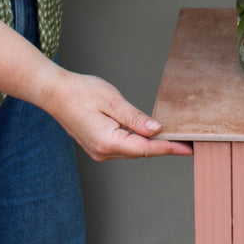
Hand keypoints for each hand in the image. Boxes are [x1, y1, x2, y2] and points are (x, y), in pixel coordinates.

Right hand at [43, 67, 192, 161]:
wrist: (54, 93)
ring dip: (152, 145)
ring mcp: (99, 151)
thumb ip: (135, 118)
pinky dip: (138, 142)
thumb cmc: (81, 92)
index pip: (145, 148)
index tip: (188, 148)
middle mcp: (103, 152)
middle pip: (141, 151)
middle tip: (188, 142)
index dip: (169, 148)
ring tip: (174, 139)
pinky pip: (124, 146)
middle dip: (164, 147)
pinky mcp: (98, 146)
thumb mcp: (113, 101)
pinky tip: (150, 136)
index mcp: (107, 141)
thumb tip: (156, 130)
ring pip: (133, 150)